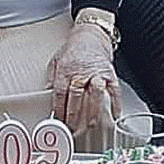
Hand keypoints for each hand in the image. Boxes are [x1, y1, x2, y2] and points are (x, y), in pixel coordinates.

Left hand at [48, 10, 121, 131]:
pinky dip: (116, 103)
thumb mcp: (56, 60)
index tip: (58, 121)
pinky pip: (114, 90)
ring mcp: (96, 73)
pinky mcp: (109, 74)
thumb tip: (48, 93)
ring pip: (95, 95)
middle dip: (74, 115)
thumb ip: (52, 77)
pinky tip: (114, 114)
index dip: (59, 109)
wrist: (91, 34)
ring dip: (93, 112)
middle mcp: (81, 72)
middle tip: (72, 129)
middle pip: (76, 97)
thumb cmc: (74, 49)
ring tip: (91, 125)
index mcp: (66, 70)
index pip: (60, 93)